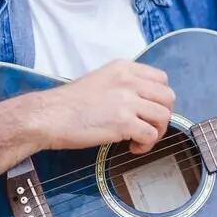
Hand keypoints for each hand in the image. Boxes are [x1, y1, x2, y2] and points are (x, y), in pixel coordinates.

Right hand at [34, 60, 174, 154]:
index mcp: (123, 68)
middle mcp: (128, 81)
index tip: (149, 110)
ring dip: (157, 132)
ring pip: (163, 116)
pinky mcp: (123, 123)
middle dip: (163, 116)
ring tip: (140, 139)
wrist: (48, 116)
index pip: (161, 79)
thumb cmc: (68, 103)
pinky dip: (146, 145)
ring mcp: (127, 101)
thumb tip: (140, 101)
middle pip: (168, 97)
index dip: (159, 98)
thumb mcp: (100, 80)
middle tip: (149, 127)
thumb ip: (123, 85)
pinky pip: (151, 135)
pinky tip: (133, 147)